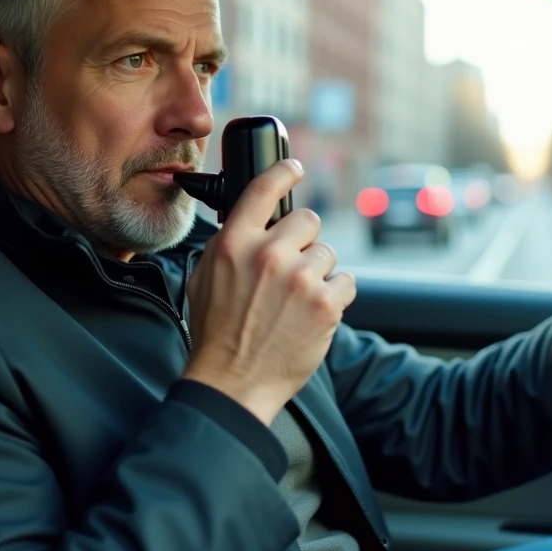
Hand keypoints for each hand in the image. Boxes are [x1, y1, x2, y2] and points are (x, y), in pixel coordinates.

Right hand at [183, 159, 356, 424]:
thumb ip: (230, 244)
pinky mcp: (326, 304)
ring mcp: (300, 279)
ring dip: (318, 274)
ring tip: (296, 302)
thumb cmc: (216, 334)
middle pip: (308, 220)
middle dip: (303, 242)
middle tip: (289, 272)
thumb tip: (253, 221)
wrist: (231, 382)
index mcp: (233, 244)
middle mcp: (268, 254)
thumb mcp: (205, 277)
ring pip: (327, 254)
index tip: (295, 168)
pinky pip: (346, 282)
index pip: (263, 188)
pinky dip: (335, 297)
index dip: (284, 172)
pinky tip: (313, 314)